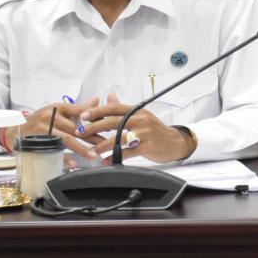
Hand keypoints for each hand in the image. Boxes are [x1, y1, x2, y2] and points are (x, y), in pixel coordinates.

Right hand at [18, 97, 99, 160]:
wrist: (13, 130)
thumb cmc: (40, 120)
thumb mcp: (58, 110)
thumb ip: (78, 108)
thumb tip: (97, 100)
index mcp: (58, 108)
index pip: (81, 112)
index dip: (96, 120)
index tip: (110, 127)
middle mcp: (50, 117)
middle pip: (75, 128)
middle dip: (92, 137)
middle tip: (106, 144)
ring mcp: (43, 130)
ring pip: (65, 139)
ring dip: (81, 148)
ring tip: (93, 155)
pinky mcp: (36, 141)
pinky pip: (53, 151)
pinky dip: (63, 157)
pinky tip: (73, 163)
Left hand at [78, 93, 197, 163]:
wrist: (176, 142)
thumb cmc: (156, 130)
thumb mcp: (141, 115)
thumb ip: (123, 107)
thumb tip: (109, 96)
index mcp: (137, 111)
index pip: (114, 108)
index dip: (97, 111)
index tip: (83, 116)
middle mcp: (141, 120)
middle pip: (113, 122)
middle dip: (94, 127)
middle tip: (81, 133)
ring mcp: (145, 133)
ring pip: (119, 138)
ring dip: (103, 145)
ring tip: (92, 150)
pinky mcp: (148, 146)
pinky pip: (127, 152)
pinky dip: (115, 157)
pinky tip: (106, 161)